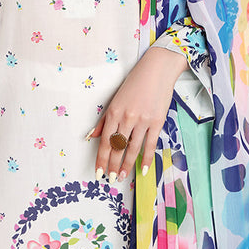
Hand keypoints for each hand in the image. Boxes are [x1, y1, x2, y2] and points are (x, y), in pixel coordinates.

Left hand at [87, 46, 188, 182]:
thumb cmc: (135, 83)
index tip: (98, 172)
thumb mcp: (115, 99)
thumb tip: (91, 136)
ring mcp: (143, 121)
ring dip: (127, 165)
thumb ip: (104, 120)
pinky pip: (150, 144)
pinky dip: (147, 159)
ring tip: (123, 177)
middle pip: (118, 148)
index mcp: (114, 112)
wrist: (157, 69)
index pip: (105, 142)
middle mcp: (127, 118)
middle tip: (110, 179)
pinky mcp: (157, 122)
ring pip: (133, 149)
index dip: (101, 160)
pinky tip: (143, 169)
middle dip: (113, 166)